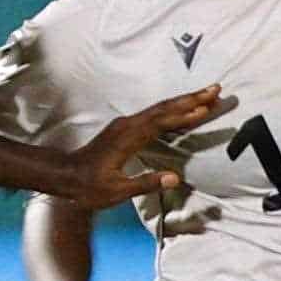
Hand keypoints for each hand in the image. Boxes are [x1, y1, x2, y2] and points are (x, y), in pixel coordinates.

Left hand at [55, 87, 227, 209]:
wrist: (65, 176)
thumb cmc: (89, 186)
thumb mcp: (117, 190)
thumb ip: (146, 183)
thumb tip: (174, 178)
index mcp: (129, 138)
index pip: (163, 122)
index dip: (185, 116)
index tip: (206, 108)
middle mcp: (128, 125)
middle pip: (165, 108)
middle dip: (192, 99)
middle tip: (216, 90)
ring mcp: (126, 124)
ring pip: (160, 108)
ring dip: (184, 101)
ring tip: (206, 95)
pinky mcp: (124, 127)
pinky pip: (153, 114)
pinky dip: (171, 109)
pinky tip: (181, 109)